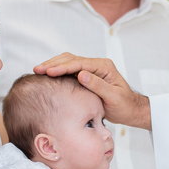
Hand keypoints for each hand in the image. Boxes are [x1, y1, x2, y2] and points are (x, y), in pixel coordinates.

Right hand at [33, 53, 151, 129]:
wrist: (131, 109)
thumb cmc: (124, 105)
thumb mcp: (113, 97)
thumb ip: (98, 86)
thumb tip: (82, 75)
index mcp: (104, 67)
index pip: (79, 63)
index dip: (62, 67)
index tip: (48, 72)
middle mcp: (97, 65)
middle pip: (71, 59)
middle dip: (53, 63)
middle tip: (37, 69)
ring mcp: (92, 69)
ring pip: (69, 61)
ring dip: (53, 65)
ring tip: (38, 70)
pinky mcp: (88, 75)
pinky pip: (70, 69)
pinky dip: (58, 71)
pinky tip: (47, 75)